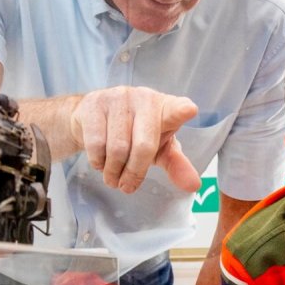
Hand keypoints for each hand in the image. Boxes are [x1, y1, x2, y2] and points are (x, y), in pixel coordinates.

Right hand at [72, 86, 200, 193]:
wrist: (91, 118)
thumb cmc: (133, 134)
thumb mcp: (158, 148)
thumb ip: (175, 164)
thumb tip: (194, 185)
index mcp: (165, 108)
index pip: (176, 109)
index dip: (182, 110)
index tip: (190, 110)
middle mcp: (144, 98)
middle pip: (144, 146)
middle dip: (134, 173)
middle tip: (126, 186)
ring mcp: (118, 98)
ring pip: (117, 148)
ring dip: (113, 171)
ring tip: (112, 176)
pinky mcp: (94, 103)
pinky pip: (96, 144)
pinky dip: (98, 161)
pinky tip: (100, 162)